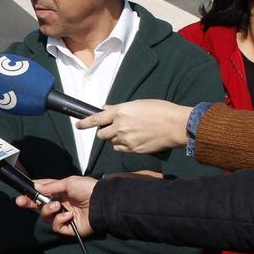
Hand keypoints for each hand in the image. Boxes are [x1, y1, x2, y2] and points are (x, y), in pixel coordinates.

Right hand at [15, 176, 96, 236]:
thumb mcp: (68, 182)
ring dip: (49, 210)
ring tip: (58, 206)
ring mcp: (64, 216)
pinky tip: (69, 216)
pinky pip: (56, 226)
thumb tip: (36, 186)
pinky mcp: (68, 228)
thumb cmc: (87, 189)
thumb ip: (51, 186)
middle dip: (29, 203)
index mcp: (60, 192)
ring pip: (46, 216)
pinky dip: (60, 220)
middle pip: (40, 206)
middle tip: (21, 202)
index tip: (22, 192)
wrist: (101, 203)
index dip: (32, 192)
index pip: (43, 191)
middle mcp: (60, 204)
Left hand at [77, 99, 193, 153]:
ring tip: (130, 133)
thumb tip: (106, 108)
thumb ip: (119, 108)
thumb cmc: (160, 110)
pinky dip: (123, 146)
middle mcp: (120, 126)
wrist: (175, 125)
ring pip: (112, 142)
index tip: (78, 125)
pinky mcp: (133, 150)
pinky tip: (134, 140)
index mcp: (120, 112)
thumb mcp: (138, 104)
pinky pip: (121, 149)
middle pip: (102, 134)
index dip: (85, 123)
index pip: (96, 119)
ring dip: (116, 139)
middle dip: (104, 132)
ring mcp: (126, 140)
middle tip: (113, 129)